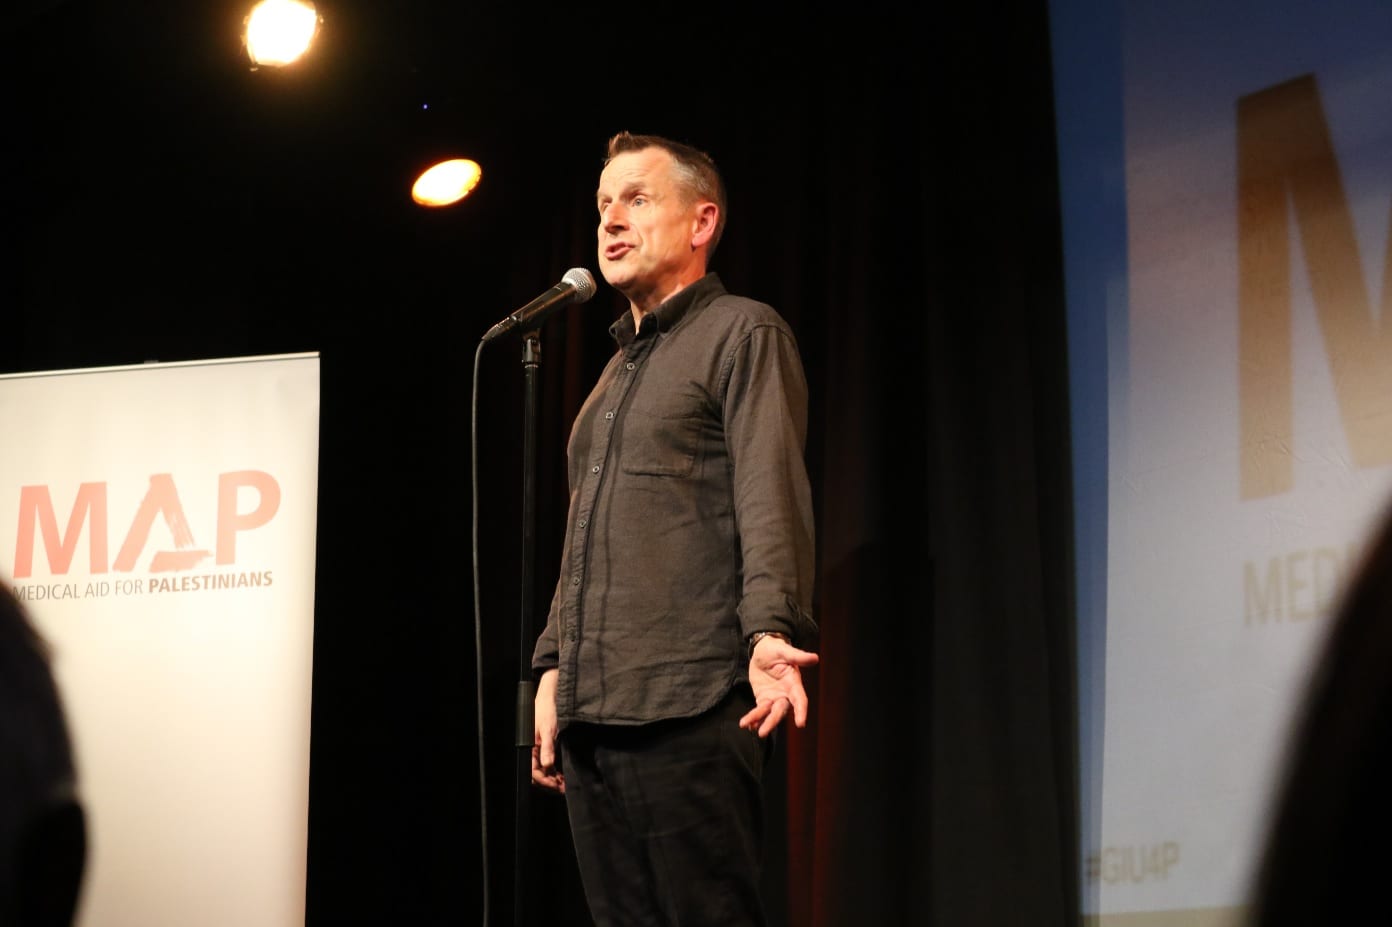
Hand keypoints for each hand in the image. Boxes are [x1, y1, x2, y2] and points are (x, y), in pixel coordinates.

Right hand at [531, 668, 564, 792]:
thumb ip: (547, 748)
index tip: (557, 786)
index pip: (533, 772)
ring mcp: (538, 749)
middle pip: (537, 774)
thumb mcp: (549, 729)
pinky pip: (546, 763)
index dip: (545, 781)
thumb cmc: (547, 710)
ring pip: (542, 770)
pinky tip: (562, 774)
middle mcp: (532, 750)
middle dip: (549, 783)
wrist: (550, 696)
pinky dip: (554, 771)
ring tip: (564, 784)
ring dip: (552, 778)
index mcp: (529, 747)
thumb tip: (547, 765)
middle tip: (563, 788)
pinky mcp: (544, 746)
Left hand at [740, 635, 818, 737]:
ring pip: (769, 713)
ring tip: (752, 729)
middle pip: (781, 711)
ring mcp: (774, 698)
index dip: (801, 711)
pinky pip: (759, 711)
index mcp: (794, 683)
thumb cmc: (777, 649)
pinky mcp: (763, 699)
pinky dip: (754, 718)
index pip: (800, 700)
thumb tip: (815, 658)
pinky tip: (747, 725)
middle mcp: (786, 694)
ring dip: (761, 722)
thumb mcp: (785, 651)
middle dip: (772, 721)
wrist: (763, 651)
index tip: (801, 724)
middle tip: (763, 732)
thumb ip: (798, 657)